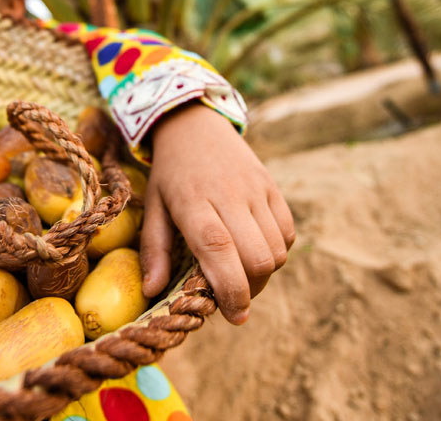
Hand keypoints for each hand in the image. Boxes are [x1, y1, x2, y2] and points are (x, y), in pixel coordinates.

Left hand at [142, 102, 294, 324]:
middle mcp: (228, 195)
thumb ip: (153, 250)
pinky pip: (287, 233)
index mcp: (193, 202)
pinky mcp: (272, 186)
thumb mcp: (153, 206)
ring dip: (264, 273)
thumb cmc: (170, 174)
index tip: (234, 315)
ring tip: (242, 271)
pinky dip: (277, 251)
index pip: (219, 250)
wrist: (194, 124)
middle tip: (233, 296)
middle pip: (256, 258)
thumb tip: (152, 291)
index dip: (230, 288)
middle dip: (250, 289)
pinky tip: (255, 248)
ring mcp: (255, 189)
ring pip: (276, 250)